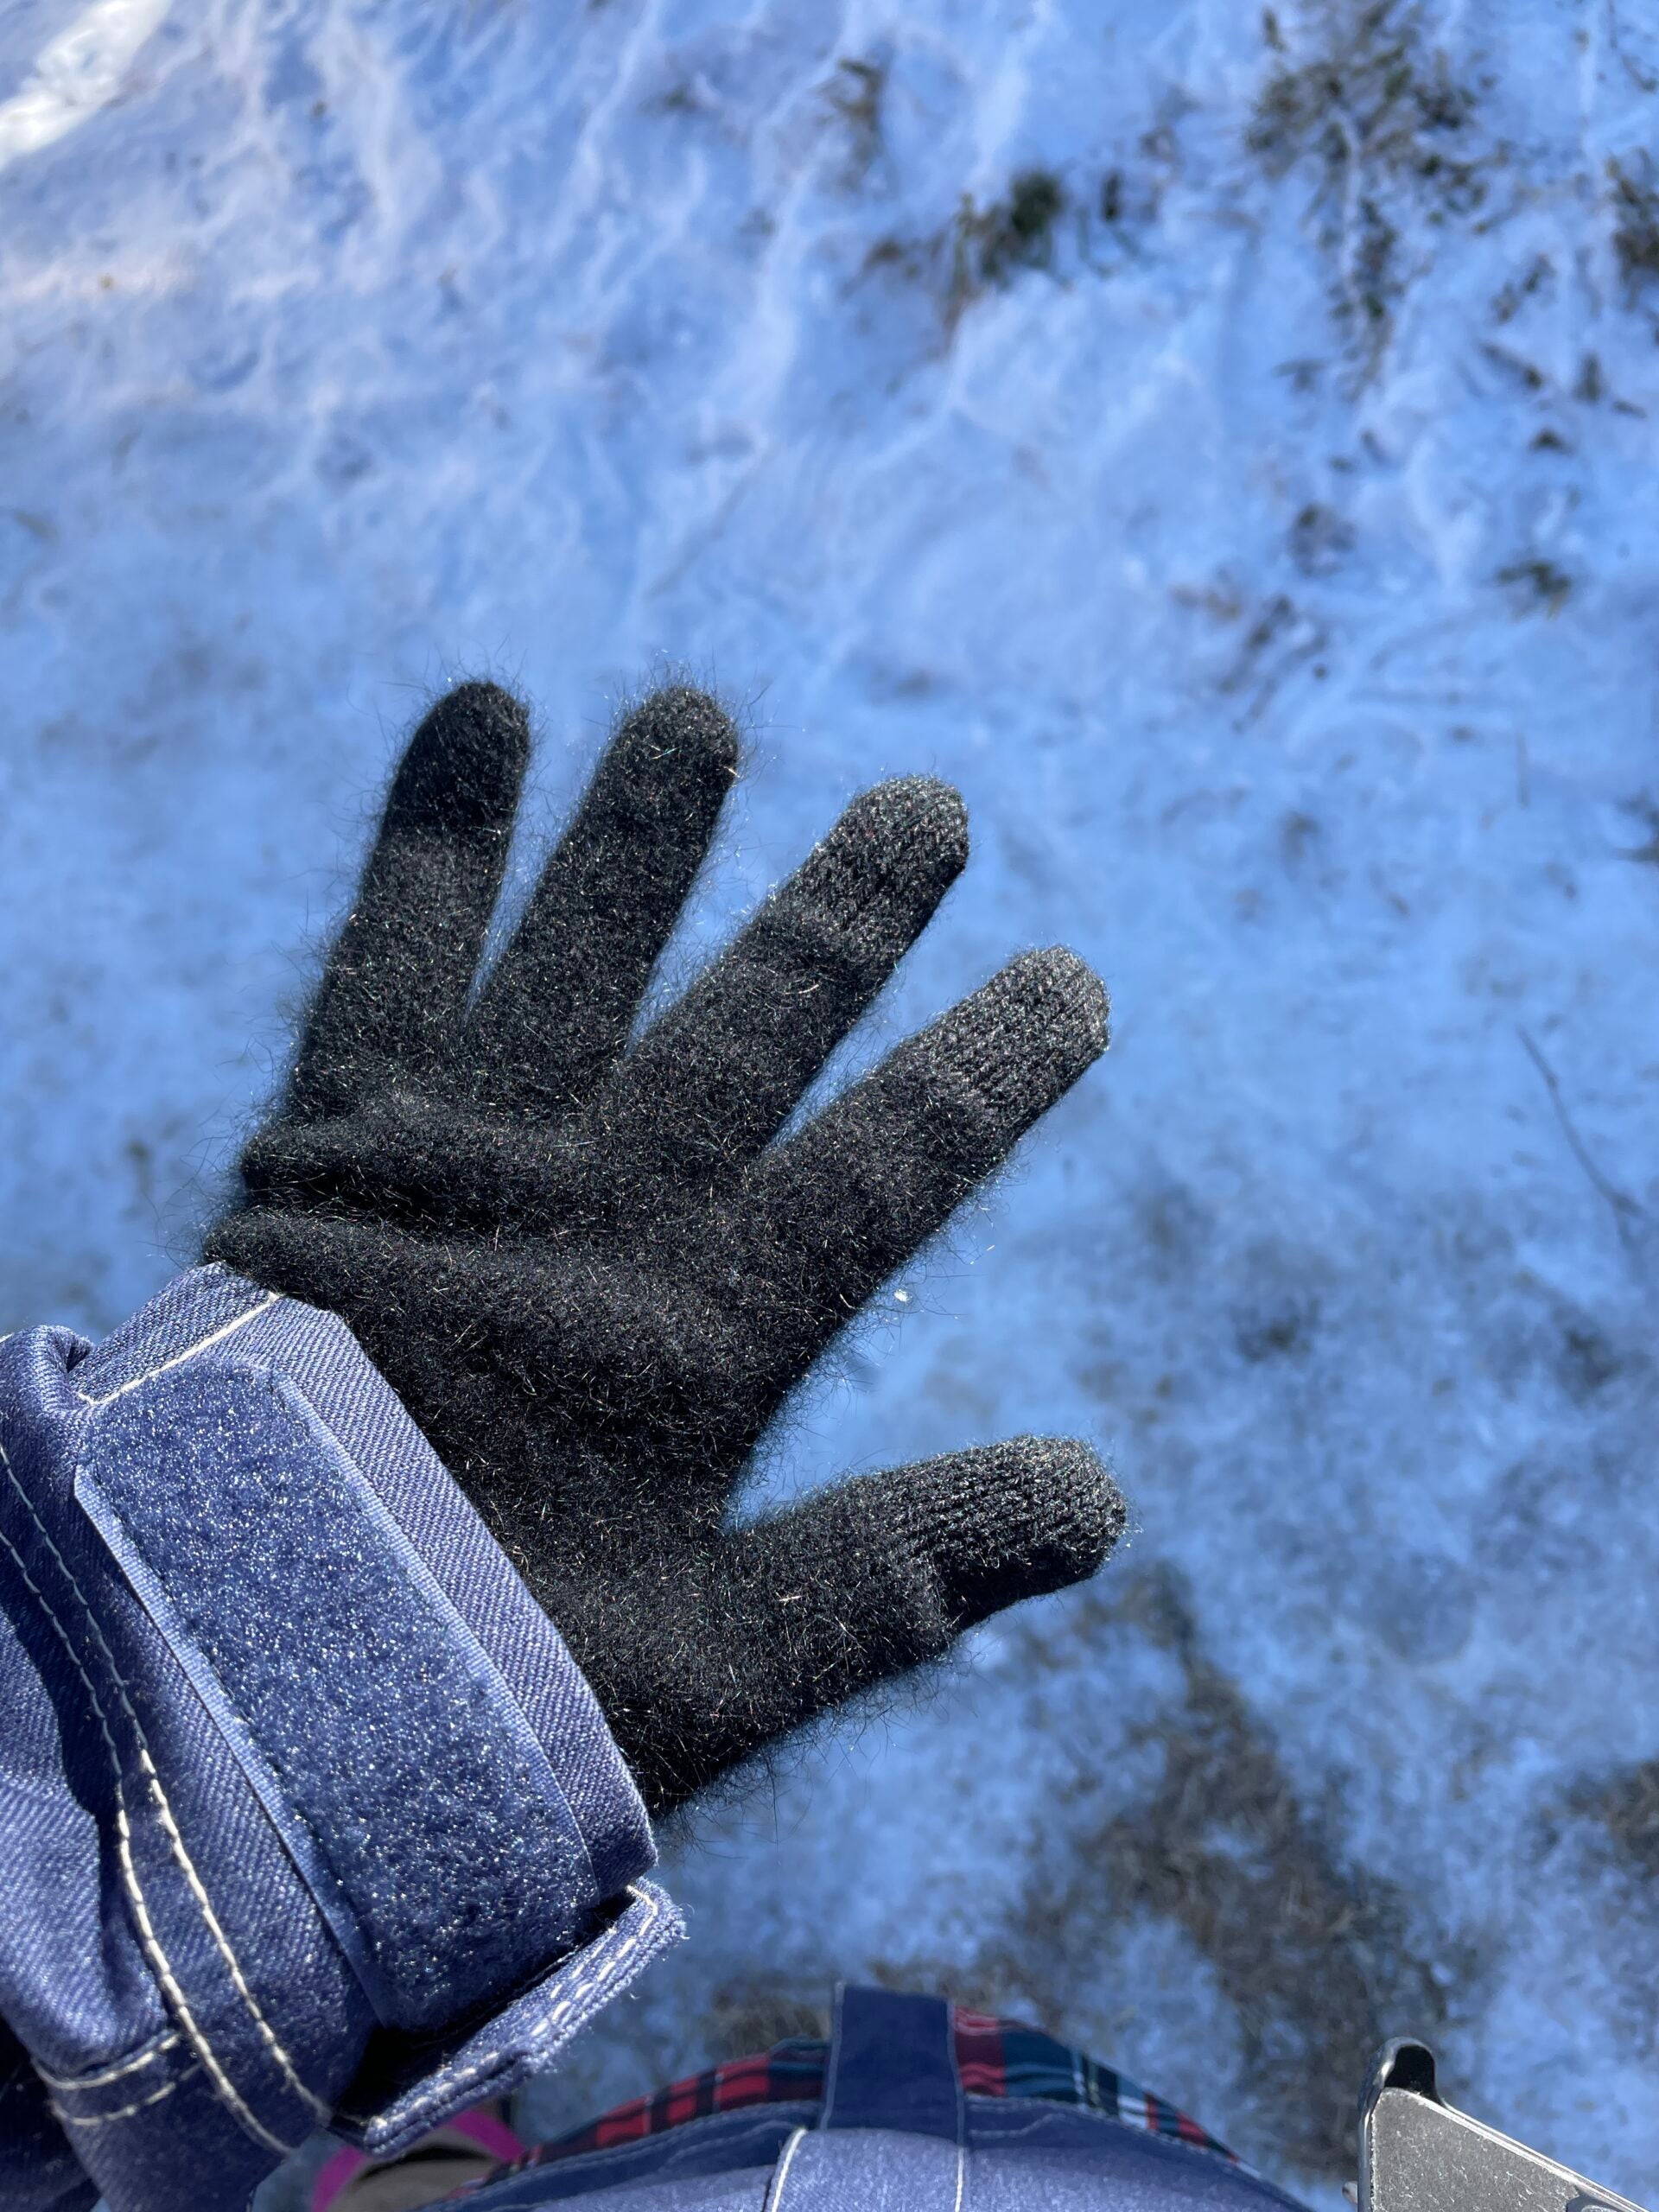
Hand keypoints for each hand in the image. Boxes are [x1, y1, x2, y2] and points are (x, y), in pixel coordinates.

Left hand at [208, 680, 1121, 1814]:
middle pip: (750, 1026)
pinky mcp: (320, 1132)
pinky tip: (483, 713)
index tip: (1071, 979)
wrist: (205, 1681)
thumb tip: (1106, 1501)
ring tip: (697, 714)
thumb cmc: (471, 1690)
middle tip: (927, 806)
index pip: (888, 1170)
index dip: (989, 1072)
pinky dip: (437, 838)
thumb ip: (900, 1572)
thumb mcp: (713, 1671)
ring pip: (583, 957)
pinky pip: (391, 955)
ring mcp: (453, 1153)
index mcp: (698, 1333)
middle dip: (844, 915)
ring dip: (649, 835)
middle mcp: (591, 1208)